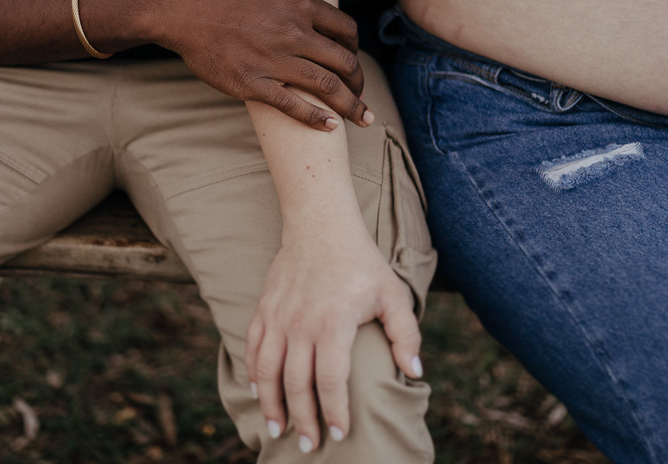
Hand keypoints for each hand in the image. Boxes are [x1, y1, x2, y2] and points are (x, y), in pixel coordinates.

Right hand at [155, 0, 371, 130]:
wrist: (176, 6)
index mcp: (299, 4)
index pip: (345, 29)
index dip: (354, 47)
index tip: (353, 58)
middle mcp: (293, 33)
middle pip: (343, 61)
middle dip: (359, 81)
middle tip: (362, 94)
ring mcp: (274, 59)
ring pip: (327, 86)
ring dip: (351, 105)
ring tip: (362, 118)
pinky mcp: (252, 82)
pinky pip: (293, 104)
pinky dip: (316, 118)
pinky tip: (330, 127)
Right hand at [245, 221, 421, 451]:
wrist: (320, 225)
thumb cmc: (361, 262)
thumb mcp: (392, 294)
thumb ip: (405, 334)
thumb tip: (414, 372)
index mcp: (333, 323)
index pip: (330, 381)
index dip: (334, 412)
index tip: (340, 434)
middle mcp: (300, 324)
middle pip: (296, 385)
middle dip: (303, 420)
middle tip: (309, 445)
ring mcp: (278, 317)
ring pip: (267, 372)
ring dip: (272, 404)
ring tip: (279, 428)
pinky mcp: (264, 309)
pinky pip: (253, 349)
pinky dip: (254, 375)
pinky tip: (260, 392)